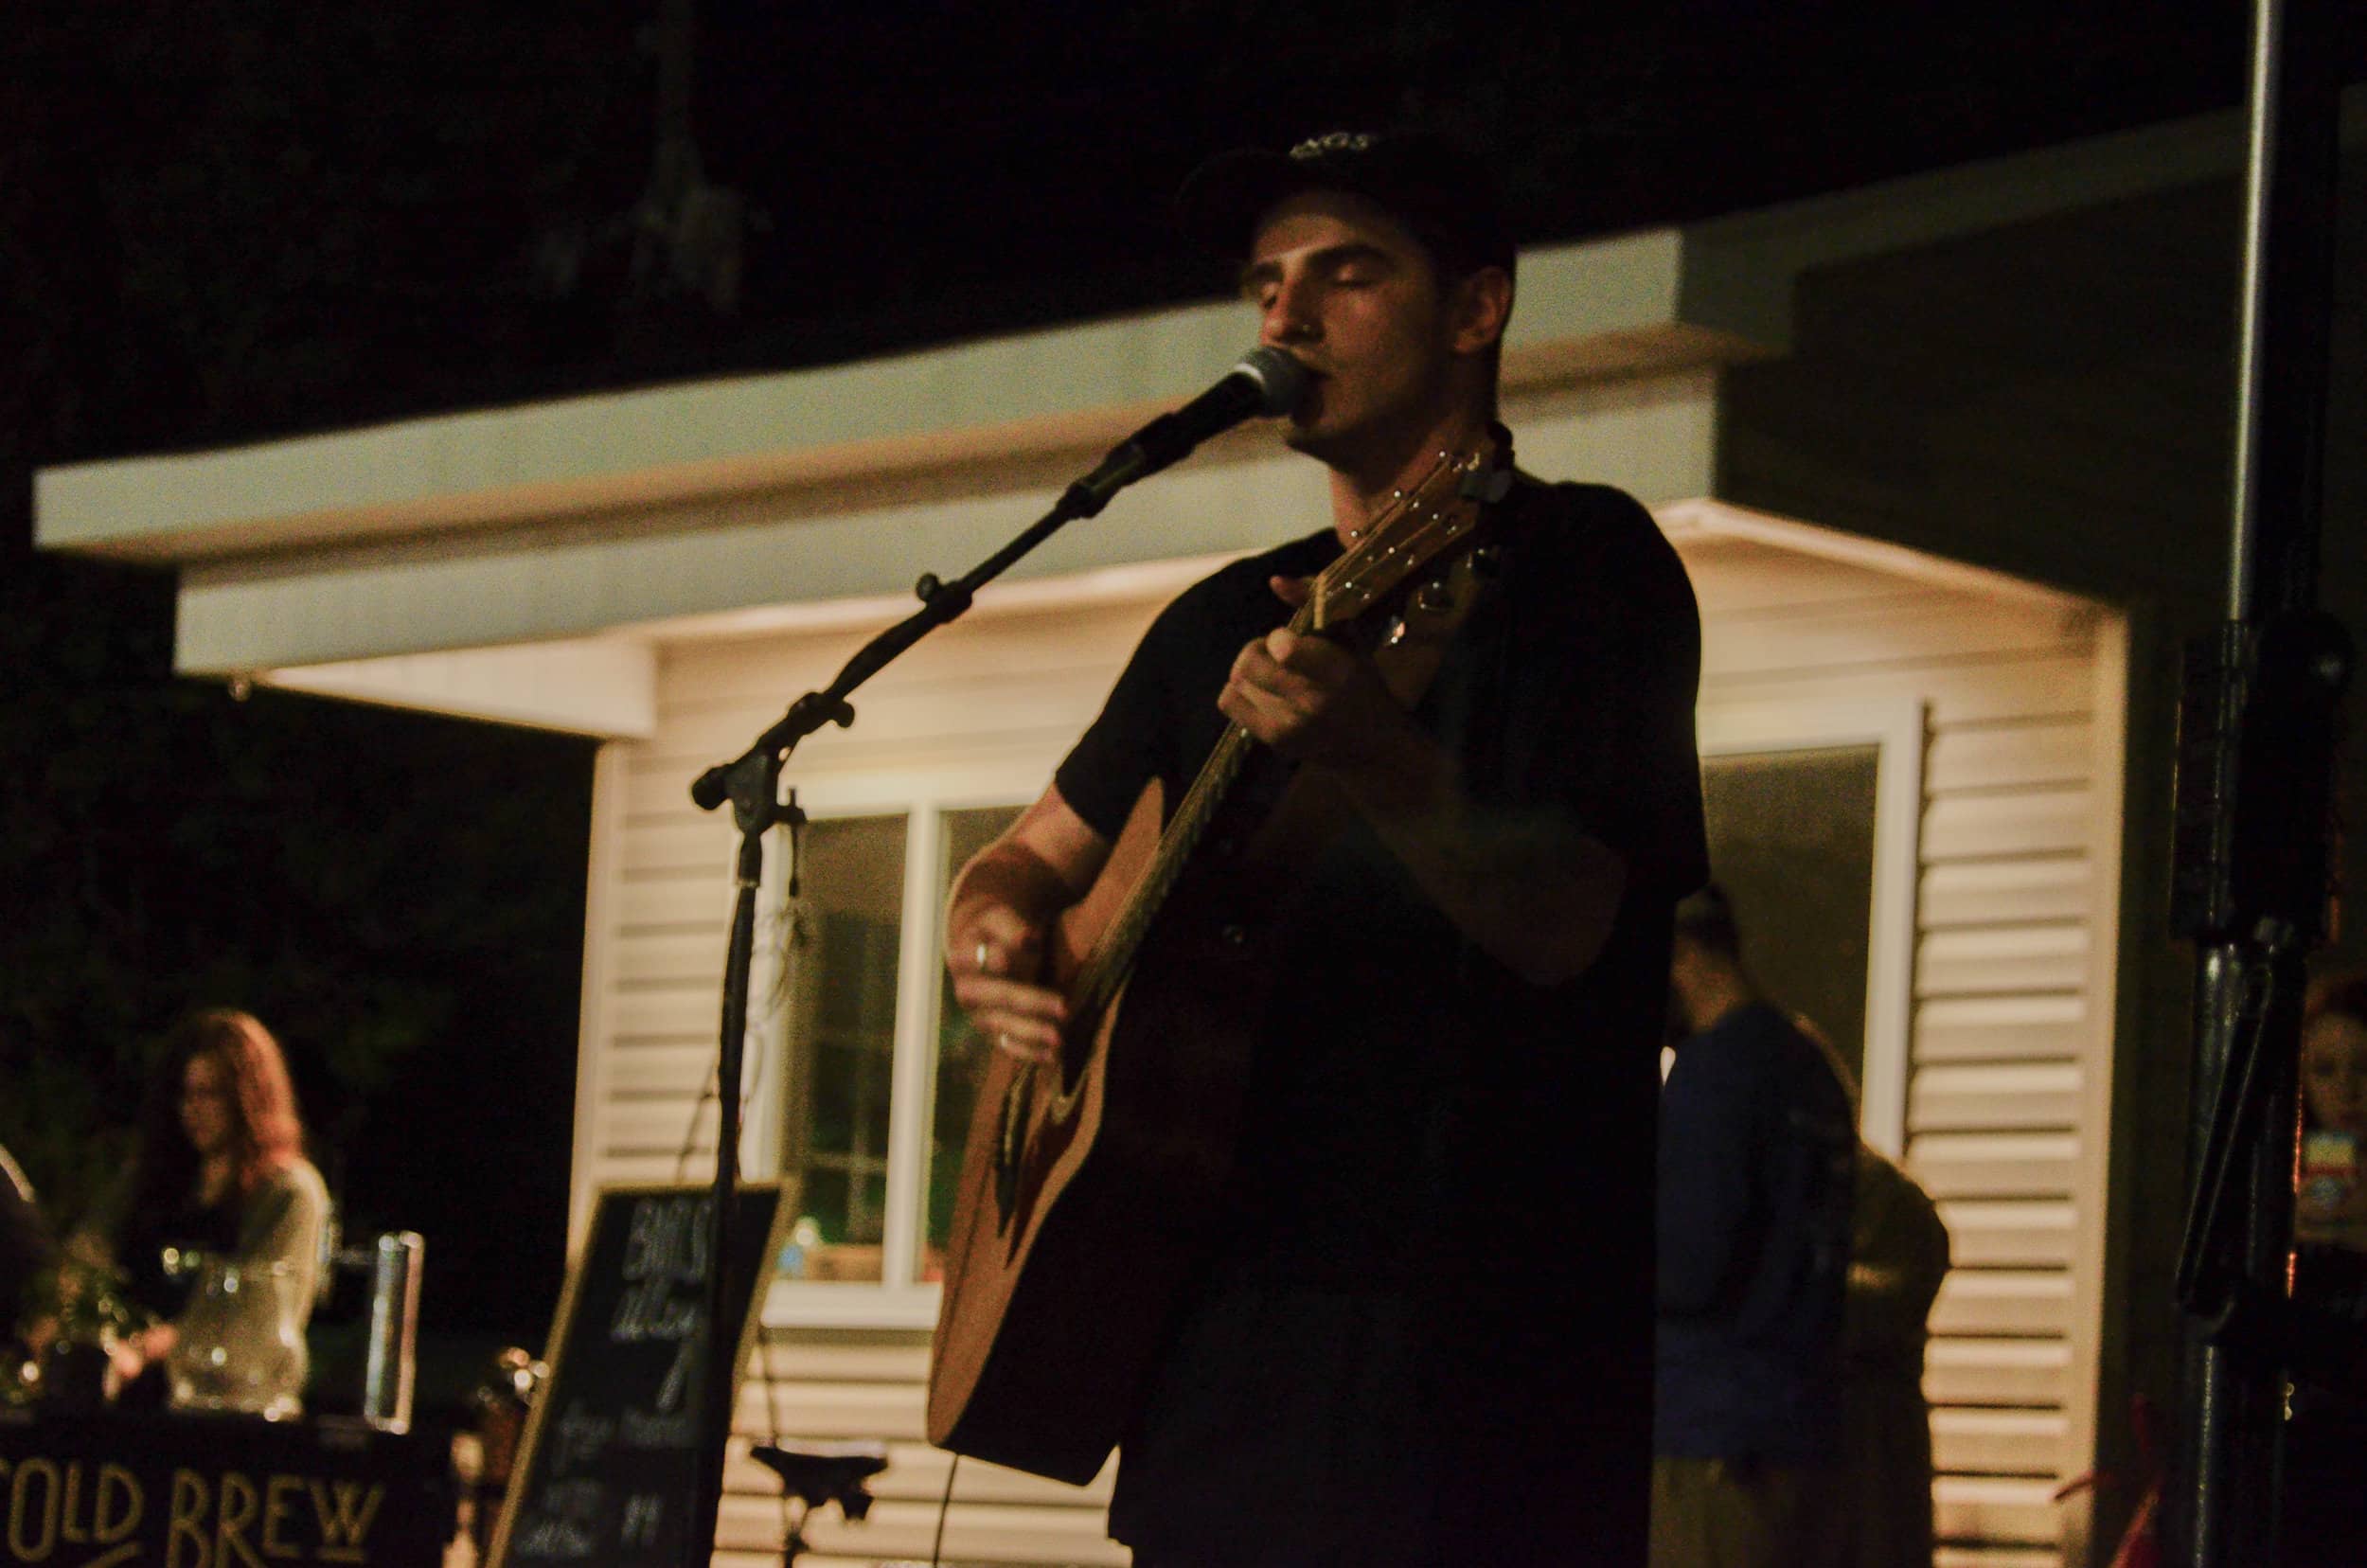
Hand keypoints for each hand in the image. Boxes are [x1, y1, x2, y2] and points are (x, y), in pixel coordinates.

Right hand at [946, 915, 1064, 1066]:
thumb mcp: (1002, 919)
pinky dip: (1029, 1053)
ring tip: (1059, 1039)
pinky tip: (1052, 1058)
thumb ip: (1012, 927)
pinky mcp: (992, 1032)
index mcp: (963, 957)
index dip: (993, 959)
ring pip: (1002, 1026)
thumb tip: (1027, 938)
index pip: (974, 959)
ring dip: (1032, 1034)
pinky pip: (1007, 1046)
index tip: (1009, 960)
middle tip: (1064, 1007)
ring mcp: (978, 1015)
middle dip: (1030, 1003)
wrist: (987, 949)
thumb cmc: (1000, 930)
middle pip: (996, 997)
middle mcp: (966, 990)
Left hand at [1217, 575, 1408, 768]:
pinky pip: (1229, 702)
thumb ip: (1313, 601)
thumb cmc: (1362, 683)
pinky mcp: (1275, 742)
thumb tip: (1274, 580)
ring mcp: (1291, 726)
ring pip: (1237, 681)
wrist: (1375, 746)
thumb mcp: (1348, 637)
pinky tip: (1262, 693)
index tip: (1290, 642)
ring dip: (1249, 672)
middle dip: (1256, 650)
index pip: (1282, 648)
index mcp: (1337, 671)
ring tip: (1273, 676)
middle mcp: (1312, 701)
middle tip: (1275, 656)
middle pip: (1248, 662)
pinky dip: (1239, 691)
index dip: (1278, 638)